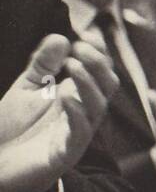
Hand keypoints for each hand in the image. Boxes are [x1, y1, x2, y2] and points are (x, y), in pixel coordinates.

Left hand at [0, 35, 118, 191]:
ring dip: (88, 84)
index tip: (86, 37)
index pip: (99, 72)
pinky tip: (65, 97)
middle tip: (81, 47)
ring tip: (73, 65)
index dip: (98, 54)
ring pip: (98, 107)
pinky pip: (80, 133)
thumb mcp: (26, 90)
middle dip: (99, 65)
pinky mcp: (65, 154)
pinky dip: (77, 114)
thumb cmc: (12, 129)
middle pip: (107, 87)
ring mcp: (76, 134)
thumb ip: (43, 65)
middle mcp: (82, 114)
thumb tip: (60, 37)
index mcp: (75, 96)